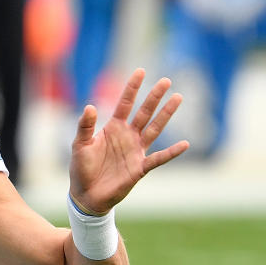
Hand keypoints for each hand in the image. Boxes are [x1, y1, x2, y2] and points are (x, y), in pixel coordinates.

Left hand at [68, 69, 189, 214]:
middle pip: (144, 112)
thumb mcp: (80, 144)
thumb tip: (90, 107)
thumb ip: (85, 126)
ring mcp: (136, 151)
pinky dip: (171, 152)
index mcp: (113, 128)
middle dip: (154, 97)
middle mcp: (127, 136)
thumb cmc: (81, 168)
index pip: (125, 104)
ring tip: (177, 98)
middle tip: (166, 80)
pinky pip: (159, 158)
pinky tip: (185, 144)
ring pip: (154, 129)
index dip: (132, 88)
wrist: (86, 193)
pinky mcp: (140, 168)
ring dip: (165, 115)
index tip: (141, 71)